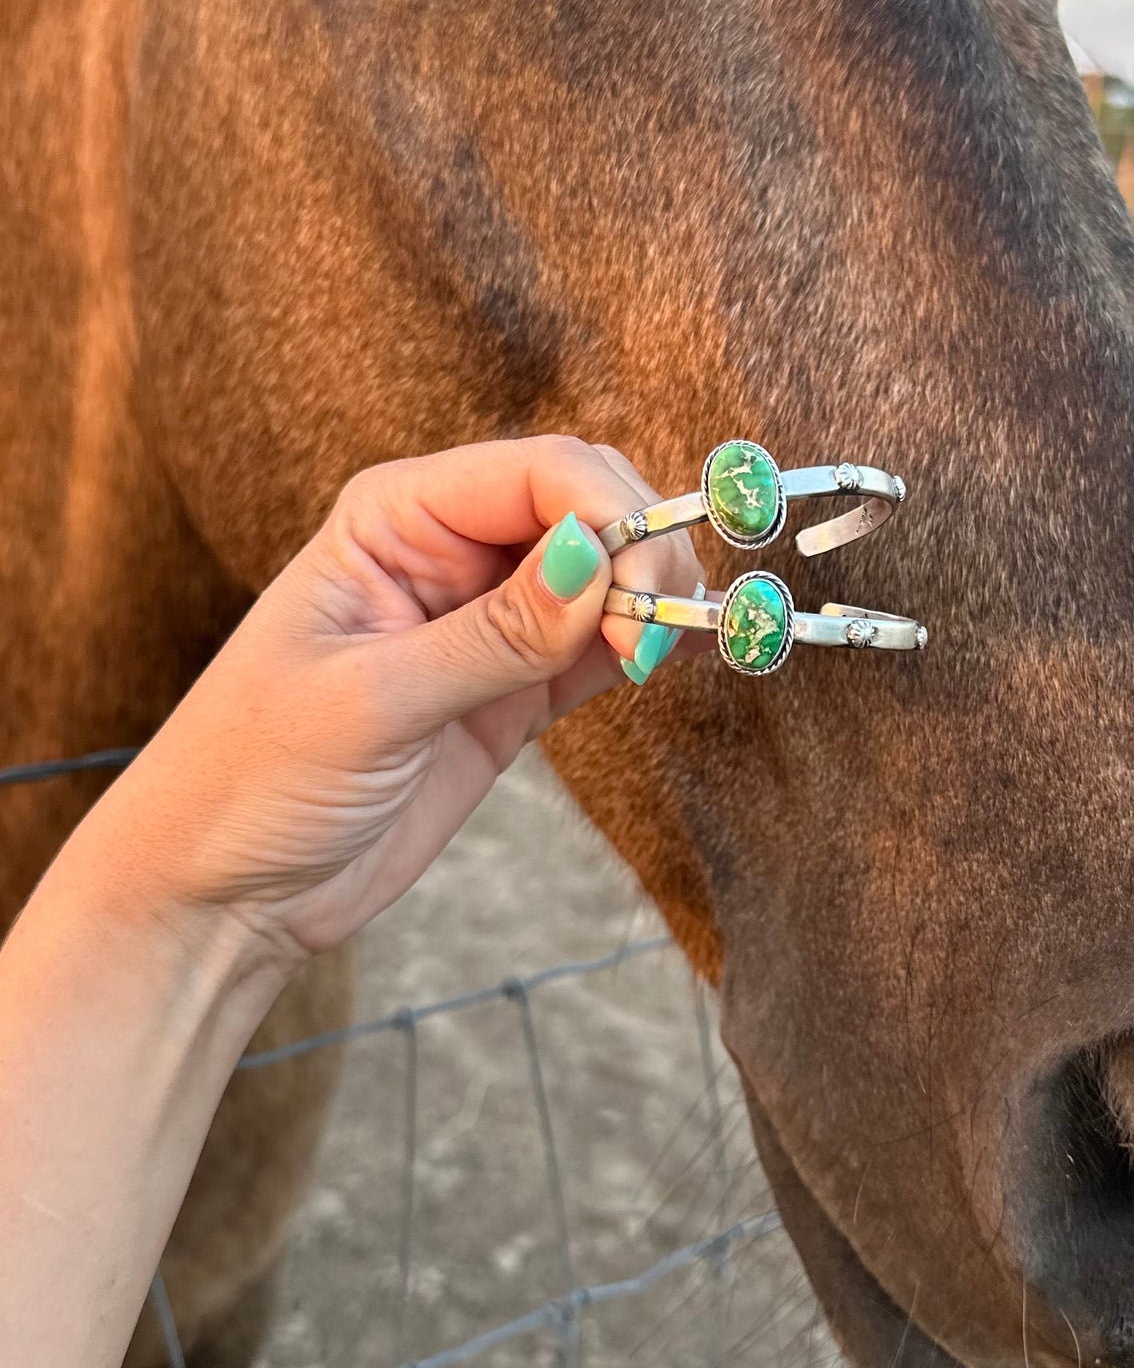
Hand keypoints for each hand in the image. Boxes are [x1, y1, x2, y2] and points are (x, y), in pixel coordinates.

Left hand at [74, 437, 703, 969]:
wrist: (220, 895)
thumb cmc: (251, 780)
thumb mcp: (370, 704)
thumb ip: (492, 635)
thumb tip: (598, 558)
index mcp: (394, 517)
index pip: (536, 471)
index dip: (608, 511)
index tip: (642, 585)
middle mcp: (446, 550)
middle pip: (585, 505)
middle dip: (641, 551)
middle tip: (653, 632)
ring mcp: (484, 621)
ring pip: (605, 573)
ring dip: (654, 597)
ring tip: (664, 653)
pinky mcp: (511, 690)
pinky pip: (598, 645)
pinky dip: (646, 644)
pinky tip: (680, 656)